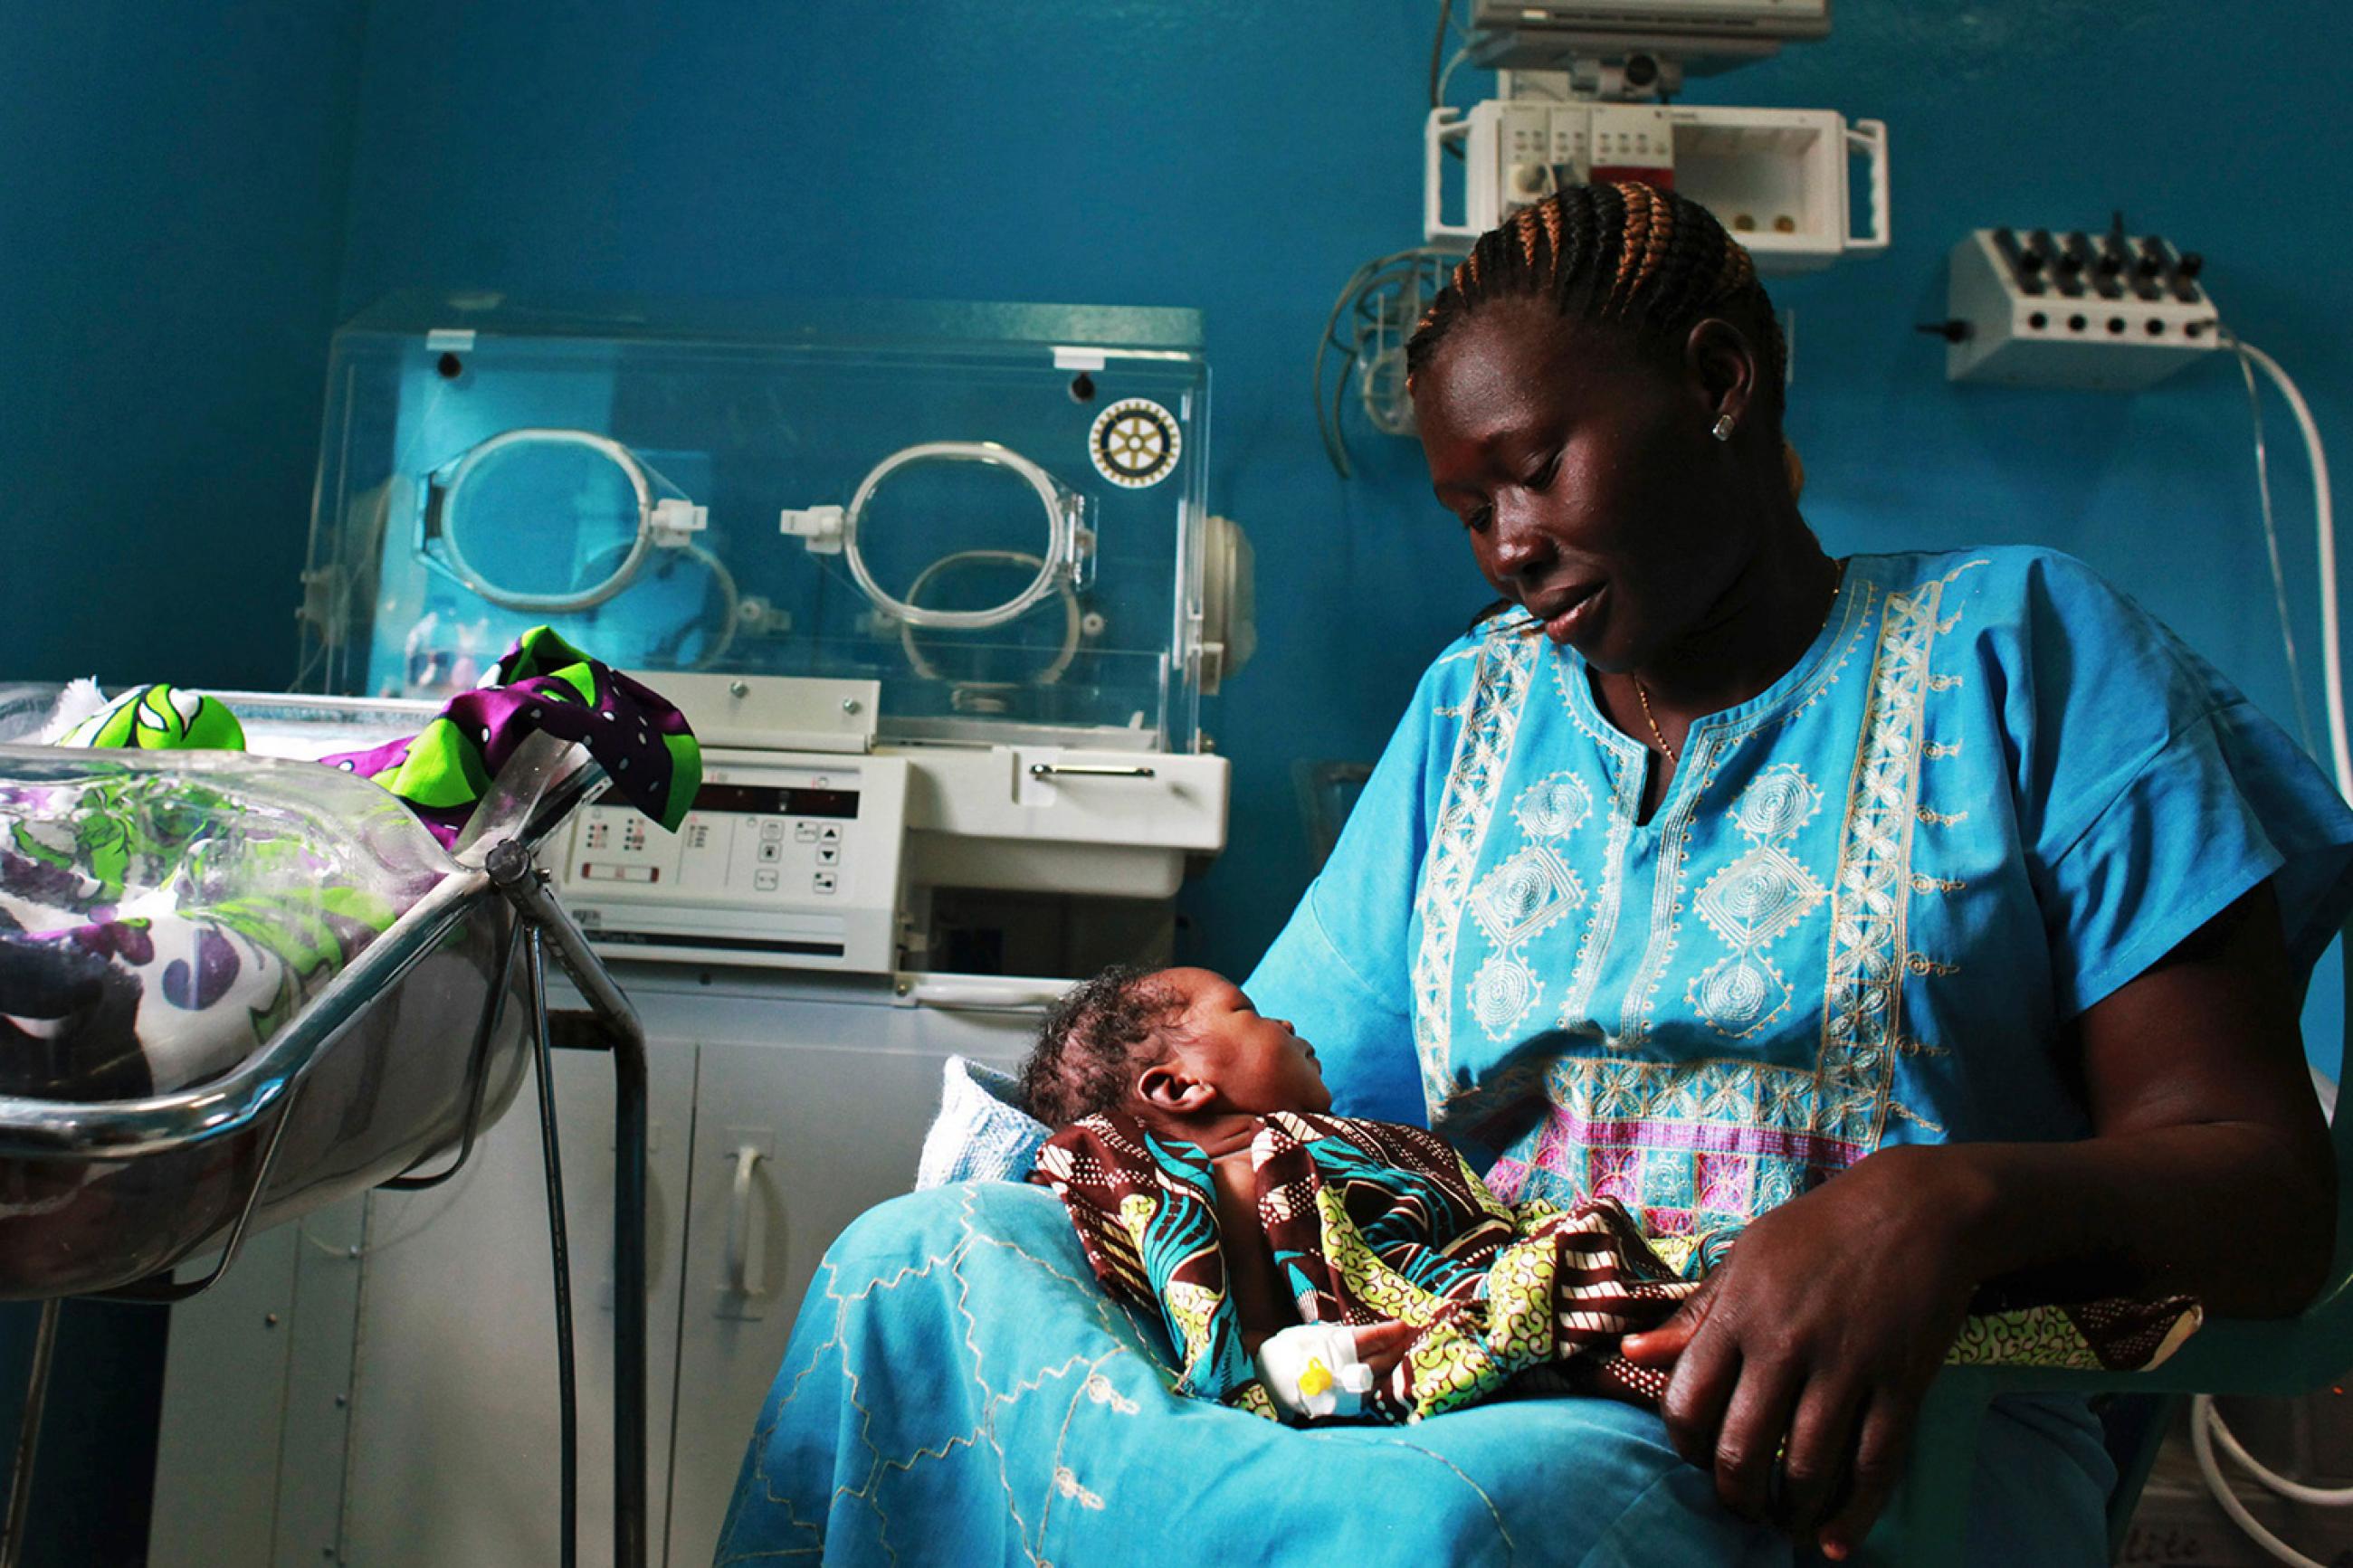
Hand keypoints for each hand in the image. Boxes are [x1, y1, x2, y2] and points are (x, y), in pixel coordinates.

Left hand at [1617, 1146, 1985, 1559]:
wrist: (1916, 1209)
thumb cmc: (1819, 1231)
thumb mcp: (1746, 1258)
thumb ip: (1696, 1313)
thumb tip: (1634, 1349)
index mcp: (1738, 1314)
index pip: (1687, 1402)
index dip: (1683, 1445)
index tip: (1695, 1457)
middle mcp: (1785, 1345)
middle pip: (1741, 1449)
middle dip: (1734, 1495)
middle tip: (1740, 1506)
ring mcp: (1846, 1367)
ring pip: (1805, 1468)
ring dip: (1789, 1511)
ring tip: (1783, 1524)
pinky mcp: (1901, 1384)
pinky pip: (1874, 1466)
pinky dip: (1852, 1514)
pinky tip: (1832, 1541)